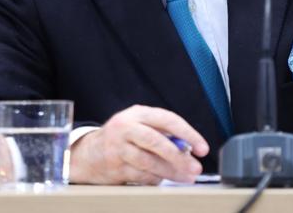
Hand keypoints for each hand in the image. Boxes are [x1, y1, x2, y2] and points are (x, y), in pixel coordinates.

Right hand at [68, 104, 208, 184]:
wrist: (90, 152)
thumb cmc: (124, 137)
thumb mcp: (141, 125)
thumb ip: (163, 133)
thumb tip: (189, 148)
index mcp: (137, 113)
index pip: (167, 120)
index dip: (188, 134)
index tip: (202, 148)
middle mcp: (126, 127)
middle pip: (156, 141)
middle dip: (179, 156)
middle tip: (195, 168)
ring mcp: (118, 148)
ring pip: (148, 162)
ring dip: (170, 172)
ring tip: (186, 177)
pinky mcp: (114, 167)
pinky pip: (140, 175)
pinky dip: (155, 179)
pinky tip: (163, 180)